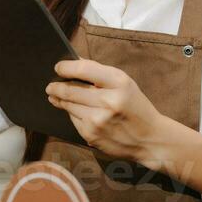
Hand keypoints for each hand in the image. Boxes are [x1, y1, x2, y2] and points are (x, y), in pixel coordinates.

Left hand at [45, 59, 167, 166]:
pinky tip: (75, 111)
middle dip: (56, 86)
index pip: (84, 69)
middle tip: (50, 85)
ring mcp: (98, 120)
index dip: (66, 67)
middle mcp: (108, 101)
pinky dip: (72, 113)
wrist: (151, 139)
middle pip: (70, 89)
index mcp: (119, 83)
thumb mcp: (125, 84)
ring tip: (55, 95)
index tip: (58, 67)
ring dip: (60, 99)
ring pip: (69, 105)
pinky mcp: (91, 135)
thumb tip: (73, 62)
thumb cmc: (135, 107)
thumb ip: (100, 73)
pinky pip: (73, 119)